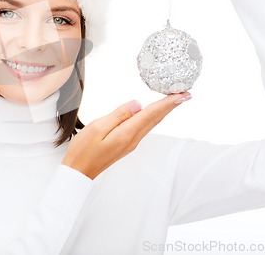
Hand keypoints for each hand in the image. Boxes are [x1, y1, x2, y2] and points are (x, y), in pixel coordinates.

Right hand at [61, 92, 191, 178]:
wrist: (78, 171)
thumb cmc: (84, 150)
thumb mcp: (97, 127)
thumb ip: (119, 115)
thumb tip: (137, 104)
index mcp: (127, 133)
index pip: (151, 114)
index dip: (167, 103)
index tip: (182, 95)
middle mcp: (133, 139)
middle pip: (156, 118)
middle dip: (171, 105)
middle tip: (186, 94)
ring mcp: (131, 142)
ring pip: (152, 123)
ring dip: (164, 111)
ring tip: (174, 100)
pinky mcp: (126, 143)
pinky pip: (144, 127)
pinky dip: (153, 117)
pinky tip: (155, 112)